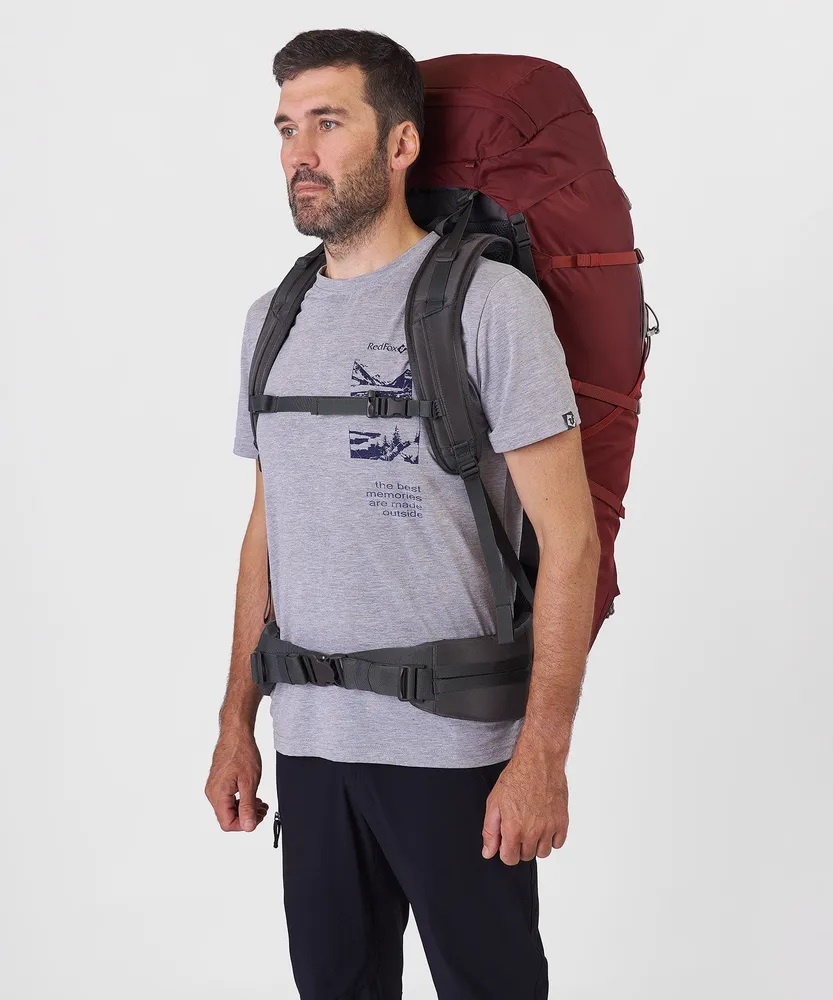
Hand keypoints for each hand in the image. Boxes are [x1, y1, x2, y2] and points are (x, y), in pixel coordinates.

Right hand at [205, 727, 268, 831]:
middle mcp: (212, 793)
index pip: (227, 824)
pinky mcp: (218, 782)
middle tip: (262, 810)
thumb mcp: (249, 782)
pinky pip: (227, 799)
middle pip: (227, 818)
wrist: (236, 734)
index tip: (257, 817)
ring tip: (260, 803)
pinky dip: (240, 800)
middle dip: (246, 817)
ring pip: (228, 809)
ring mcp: (214, 787)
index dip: (244, 824)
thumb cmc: (242, 752)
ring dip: (245, 809)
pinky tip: (252, 796)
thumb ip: (248, 806)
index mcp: (218, 794)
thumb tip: (248, 826)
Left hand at [481, 746, 567, 863]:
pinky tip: (544, 824)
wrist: (538, 762)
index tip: (506, 840)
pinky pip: (558, 843)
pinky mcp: (562, 821)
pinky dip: (552, 838)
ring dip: (536, 844)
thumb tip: (488, 852)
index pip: (509, 859)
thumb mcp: (494, 802)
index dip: (505, 850)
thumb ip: (490, 831)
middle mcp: (532, 832)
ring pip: (543, 852)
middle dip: (519, 846)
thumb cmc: (516, 778)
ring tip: (531, 826)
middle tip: (518, 827)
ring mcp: (549, 827)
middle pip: (526, 856)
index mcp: (513, 829)